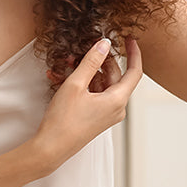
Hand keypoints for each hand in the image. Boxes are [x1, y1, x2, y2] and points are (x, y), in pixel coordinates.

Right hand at [33, 37, 141, 173]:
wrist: (51, 148)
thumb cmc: (63, 119)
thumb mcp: (75, 84)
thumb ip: (91, 61)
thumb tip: (105, 43)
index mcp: (118, 100)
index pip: (134, 71)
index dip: (133, 52)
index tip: (129, 38)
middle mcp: (117, 108)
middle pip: (113, 76)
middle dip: (98, 60)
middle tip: (84, 46)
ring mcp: (107, 113)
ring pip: (100, 84)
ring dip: (85, 71)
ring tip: (64, 62)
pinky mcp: (96, 117)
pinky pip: (93, 94)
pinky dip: (81, 84)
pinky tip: (59, 77)